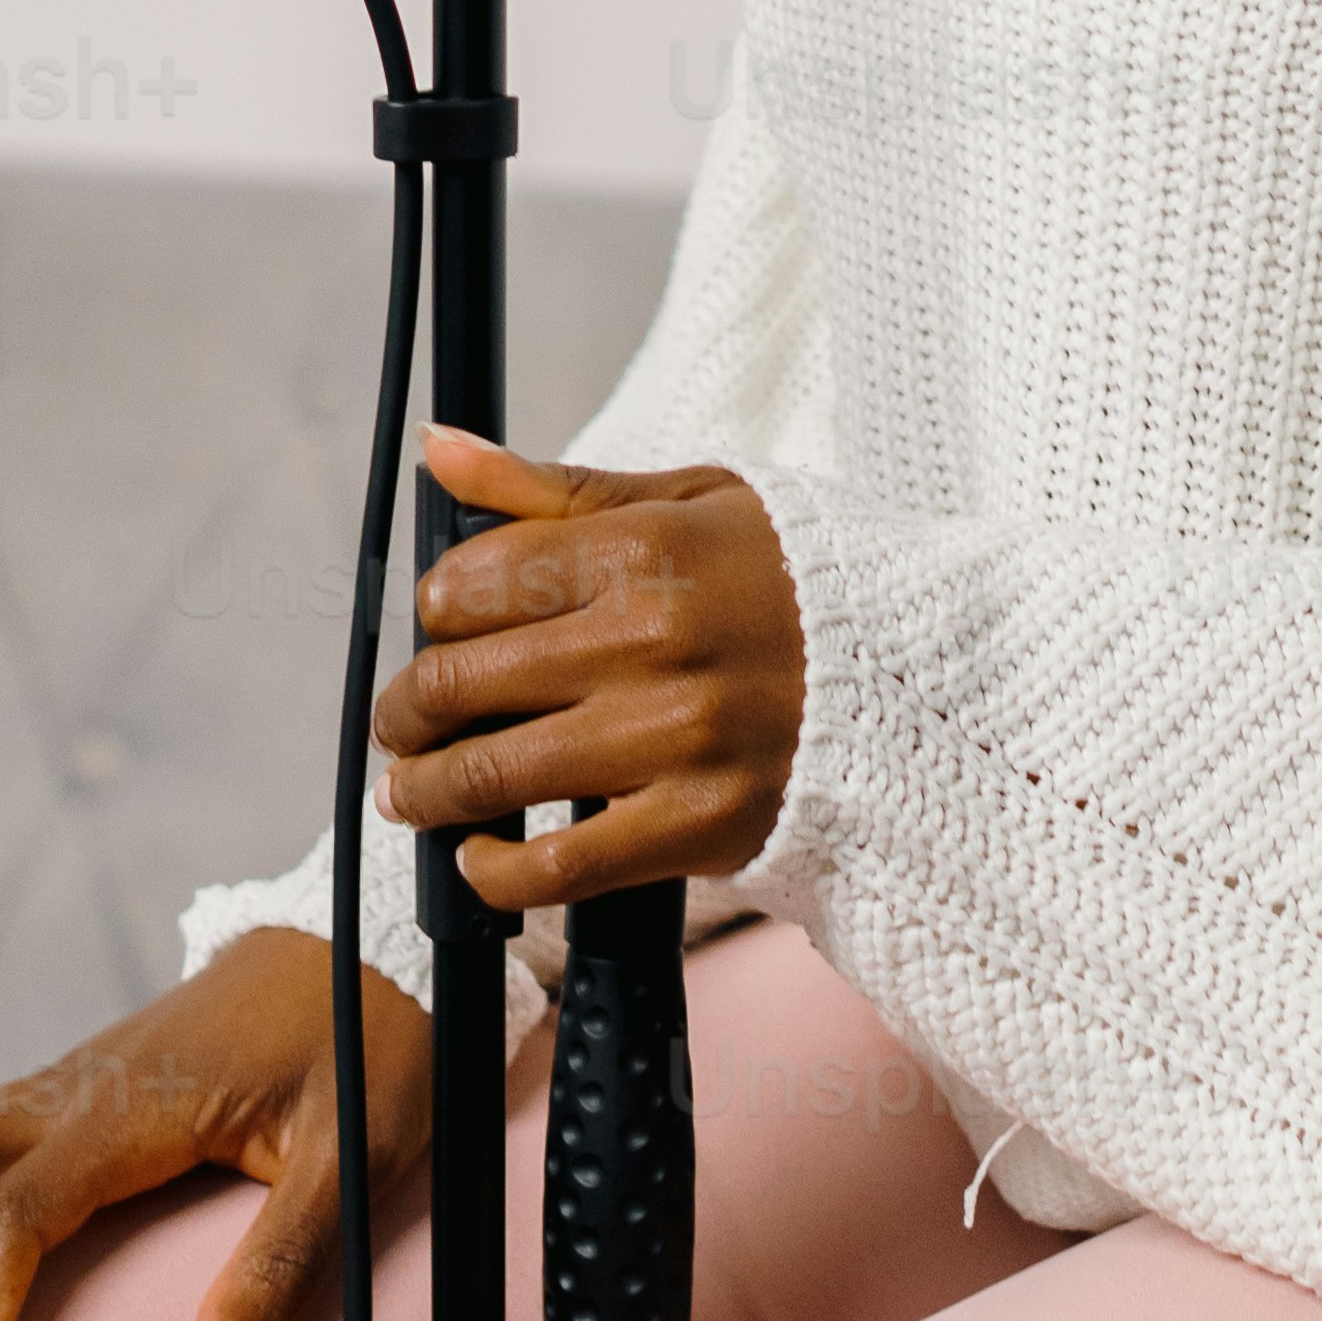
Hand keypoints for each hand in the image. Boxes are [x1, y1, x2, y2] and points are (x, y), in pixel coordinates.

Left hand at [372, 425, 806, 913]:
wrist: (915, 682)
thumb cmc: (790, 584)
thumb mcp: (689, 503)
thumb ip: (554, 488)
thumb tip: (440, 450)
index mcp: (644, 549)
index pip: (469, 584)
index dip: (435, 613)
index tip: (445, 630)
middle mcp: (652, 642)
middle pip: (458, 683)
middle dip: (407, 709)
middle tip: (406, 720)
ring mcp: (674, 740)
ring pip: (487, 777)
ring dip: (423, 791)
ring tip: (417, 788)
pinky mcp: (697, 826)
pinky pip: (554, 868)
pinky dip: (492, 870)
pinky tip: (483, 854)